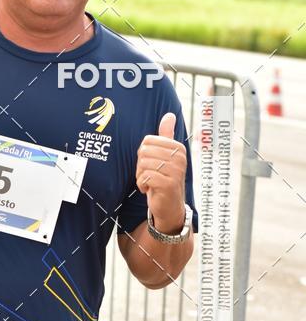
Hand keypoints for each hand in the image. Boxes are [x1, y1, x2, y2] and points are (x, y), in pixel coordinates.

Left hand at [136, 113, 186, 233]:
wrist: (169, 206)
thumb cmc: (164, 178)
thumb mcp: (166, 156)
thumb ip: (167, 135)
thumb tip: (169, 115)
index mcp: (178, 147)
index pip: (147, 141)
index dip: (143, 154)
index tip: (151, 164)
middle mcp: (180, 157)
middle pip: (144, 152)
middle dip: (140, 166)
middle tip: (149, 175)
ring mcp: (176, 171)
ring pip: (143, 164)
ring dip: (141, 176)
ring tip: (150, 182)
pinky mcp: (169, 184)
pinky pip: (145, 177)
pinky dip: (142, 185)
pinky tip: (149, 189)